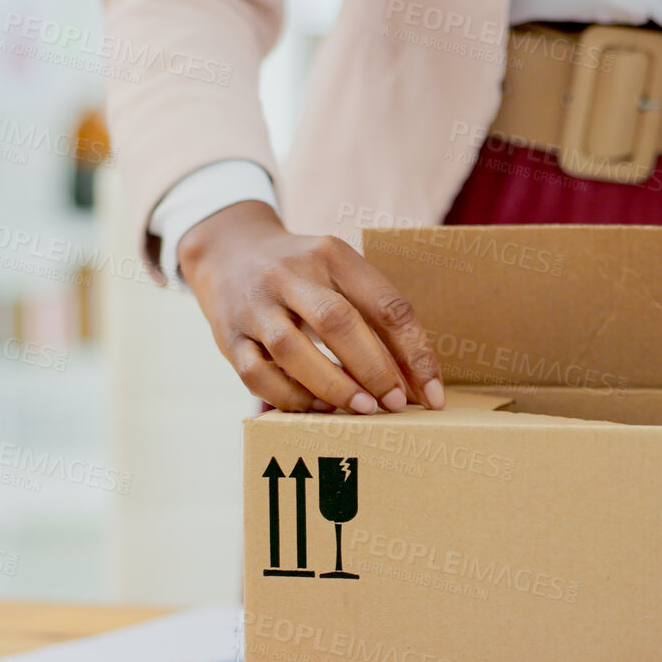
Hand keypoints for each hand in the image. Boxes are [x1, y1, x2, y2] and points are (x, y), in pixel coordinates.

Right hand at [178, 201, 444, 413]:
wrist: (228, 251)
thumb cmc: (303, 274)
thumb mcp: (339, 273)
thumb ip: (373, 317)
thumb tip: (415, 381)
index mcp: (331, 255)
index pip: (385, 304)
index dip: (415, 353)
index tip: (433, 393)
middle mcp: (289, 274)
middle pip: (338, 322)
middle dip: (375, 370)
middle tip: (396, 403)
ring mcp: (255, 305)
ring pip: (293, 350)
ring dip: (334, 386)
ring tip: (364, 410)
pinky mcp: (229, 336)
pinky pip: (257, 374)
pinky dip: (291, 397)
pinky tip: (317, 407)